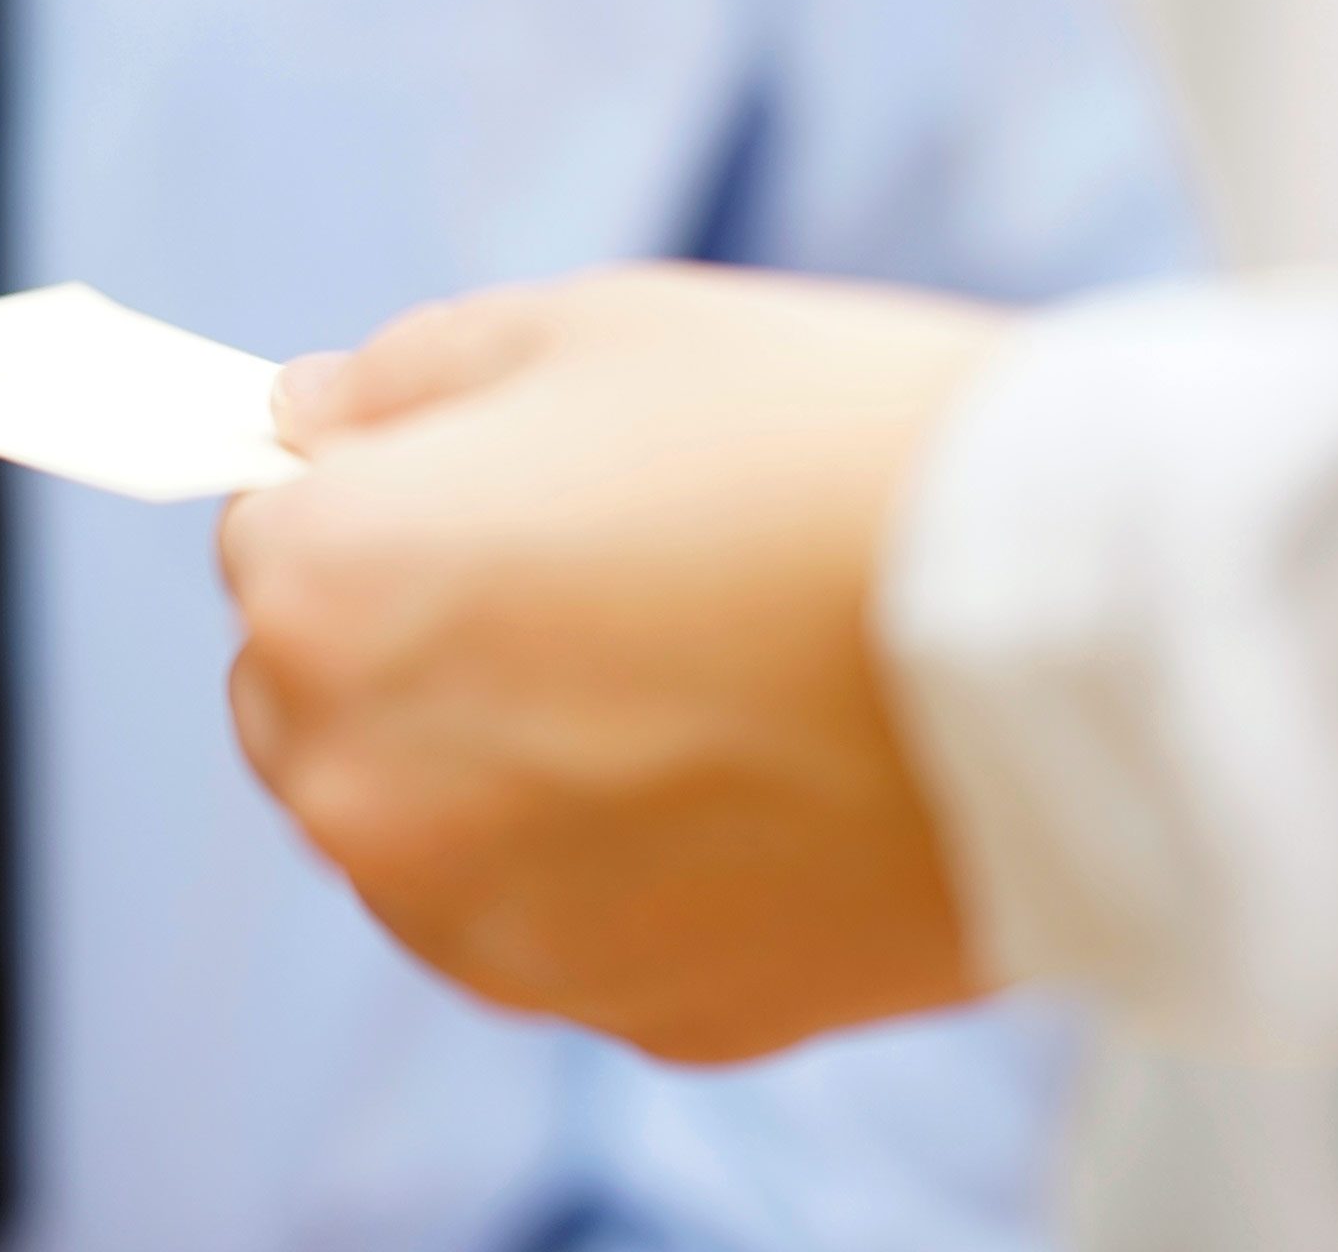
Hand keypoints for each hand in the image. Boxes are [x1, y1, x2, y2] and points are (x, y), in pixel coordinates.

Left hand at [218, 264, 1004, 1060]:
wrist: (1073, 624)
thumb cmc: (814, 440)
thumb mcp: (584, 329)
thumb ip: (399, 380)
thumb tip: (301, 420)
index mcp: (322, 595)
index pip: (263, 539)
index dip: (370, 496)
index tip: (472, 488)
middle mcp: (360, 786)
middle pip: (310, 701)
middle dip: (398, 641)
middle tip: (579, 579)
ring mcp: (486, 924)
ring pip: (423, 831)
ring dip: (488, 767)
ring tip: (676, 678)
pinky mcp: (625, 1008)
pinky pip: (562, 920)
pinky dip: (612, 864)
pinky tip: (739, 781)